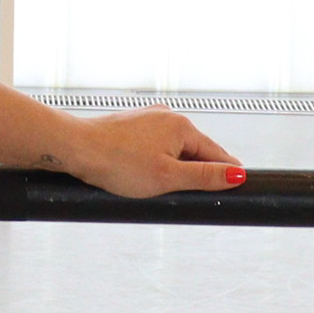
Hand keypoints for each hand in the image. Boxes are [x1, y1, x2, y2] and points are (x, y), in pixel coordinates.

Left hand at [54, 109, 246, 198]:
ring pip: (173, 150)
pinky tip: (141, 175)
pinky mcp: (132, 126)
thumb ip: (205, 177)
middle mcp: (167, 116)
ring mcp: (148, 119)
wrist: (73, 149)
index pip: (218, 155)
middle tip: (187, 196)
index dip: (226, 175)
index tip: (239, 187)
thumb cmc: (116, 163)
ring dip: (173, 168)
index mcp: (182, 126)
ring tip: (156, 186)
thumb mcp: (168, 177)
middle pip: (196, 151)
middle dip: (194, 173)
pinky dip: (155, 162)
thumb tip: (237, 175)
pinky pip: (154, 147)